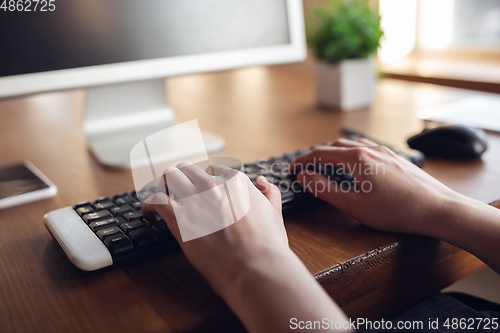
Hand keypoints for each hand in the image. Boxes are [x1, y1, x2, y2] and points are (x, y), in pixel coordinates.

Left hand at [142, 161, 348, 332]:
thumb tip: (261, 181)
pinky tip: (148, 214)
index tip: (203, 192)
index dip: (207, 182)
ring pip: (170, 177)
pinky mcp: (179, 219)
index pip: (214, 170)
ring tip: (164, 198)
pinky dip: (149, 203)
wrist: (255, 268)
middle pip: (189, 169)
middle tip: (179, 193)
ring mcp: (195, 200)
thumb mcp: (275, 213)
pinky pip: (156, 200)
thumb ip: (269, 193)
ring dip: (165, 185)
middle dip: (183, 179)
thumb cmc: (267, 246)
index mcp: (236, 182)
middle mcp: (214, 185)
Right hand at [291, 138, 461, 235]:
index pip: (320, 153)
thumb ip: (324, 189)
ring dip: (334, 153)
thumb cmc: (397, 210)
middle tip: (307, 169)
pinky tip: (356, 166)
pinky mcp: (395, 158)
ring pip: (352, 146)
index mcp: (357, 159)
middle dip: (317, 155)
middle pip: (334, 146)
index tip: (293, 169)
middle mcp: (370, 150)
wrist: (437, 209)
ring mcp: (384, 152)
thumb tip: (304, 176)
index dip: (302, 161)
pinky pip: (366, 149)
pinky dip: (351, 154)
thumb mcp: (353, 204)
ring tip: (327, 167)